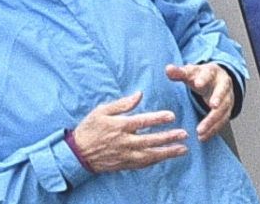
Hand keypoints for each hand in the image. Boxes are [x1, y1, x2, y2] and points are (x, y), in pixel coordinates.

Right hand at [69, 95, 185, 174]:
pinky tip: (165, 157)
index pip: (142, 122)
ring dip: (166, 153)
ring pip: (148, 155)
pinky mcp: (122, 164)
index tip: (172, 116)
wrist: (75, 154)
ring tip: (182, 149)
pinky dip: (154, 161)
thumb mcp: (101, 111)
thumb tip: (139, 94)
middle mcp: (124, 142)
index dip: (158, 118)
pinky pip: (141, 164)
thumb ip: (122, 104)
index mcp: (119, 126)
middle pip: (149, 140)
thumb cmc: (89, 129)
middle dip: (168, 138)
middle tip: (184, 134)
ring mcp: (123, 155)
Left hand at [167, 64, 236, 140]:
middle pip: (222, 93)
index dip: (204, 79)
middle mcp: (223, 85)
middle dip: (217, 101)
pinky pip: (222, 121)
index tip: (198, 83)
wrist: (217, 80)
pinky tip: (203, 137)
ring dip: (213, 121)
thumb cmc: (201, 77)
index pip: (209, 74)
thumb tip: (168, 69)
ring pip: (223, 110)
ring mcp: (227, 98)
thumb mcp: (191, 72)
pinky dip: (214, 129)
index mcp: (213, 73)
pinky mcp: (226, 110)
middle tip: (211, 107)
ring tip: (200, 131)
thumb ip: (179, 72)